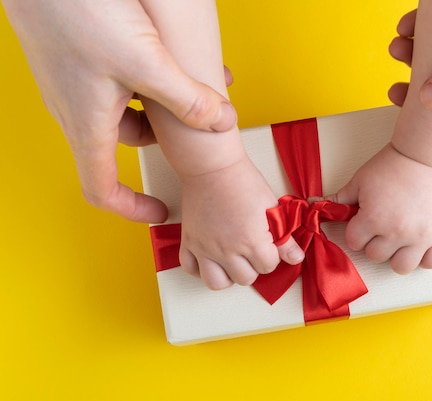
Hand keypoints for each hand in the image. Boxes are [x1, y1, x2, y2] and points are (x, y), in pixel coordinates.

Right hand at [2, 0, 237, 222]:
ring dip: (159, 102)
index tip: (158, 211)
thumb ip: (187, 99)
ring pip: (123, 107)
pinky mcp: (75, 54)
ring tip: (195, 81)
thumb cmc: (79, 12)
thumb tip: (222, 122)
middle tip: (195, 125)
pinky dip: (145, 77)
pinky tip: (168, 53)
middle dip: (163, 138)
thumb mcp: (147, 63)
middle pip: (123, 142)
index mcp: (87, 126)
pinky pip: (114, 80)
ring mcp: (72, 81)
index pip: (102, 189)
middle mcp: (74, 109)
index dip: (132, 209)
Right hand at [178, 157, 303, 288]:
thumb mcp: (271, 208)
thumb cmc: (243, 181)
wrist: (213, 167)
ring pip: (217, 283)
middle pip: (245, 278)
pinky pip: (190, 269)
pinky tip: (211, 259)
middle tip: (252, 250)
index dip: (271, 256)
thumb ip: (284, 239)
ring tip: (233, 262)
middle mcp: (227, 250)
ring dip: (228, 275)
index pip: (268, 266)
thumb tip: (296, 258)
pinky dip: (200, 269)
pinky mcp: (189, 241)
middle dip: (253, 267)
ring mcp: (205, 248)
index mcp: (251, 241)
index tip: (268, 245)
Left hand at [327, 145, 431, 273]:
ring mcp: (419, 237)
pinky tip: (417, 245)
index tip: (363, 221)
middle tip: (381, 226)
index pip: (354, 242)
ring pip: (401, 267)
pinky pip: (431, 262)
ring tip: (398, 240)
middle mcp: (396, 232)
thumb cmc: (392, 166)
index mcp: (374, 219)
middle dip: (374, 242)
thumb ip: (338, 199)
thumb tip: (314, 203)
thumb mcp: (359, 181)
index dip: (356, 231)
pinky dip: (424, 257)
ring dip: (396, 255)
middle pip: (375, 256)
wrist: (424, 156)